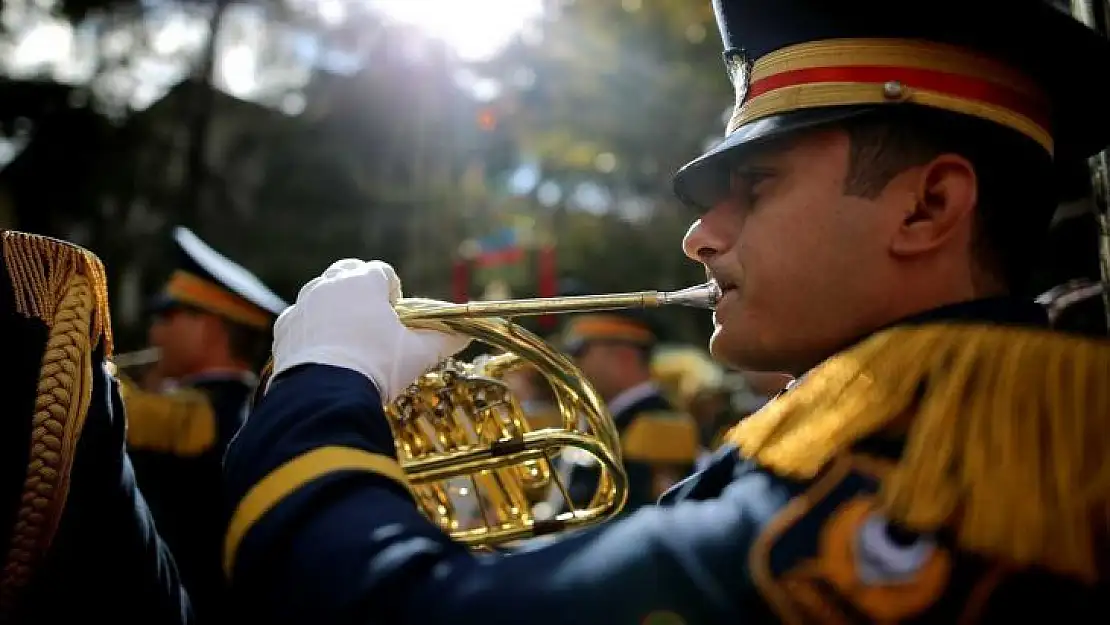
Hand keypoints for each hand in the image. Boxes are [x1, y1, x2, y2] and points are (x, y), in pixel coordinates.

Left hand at [270, 259, 471, 400]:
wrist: (324, 395)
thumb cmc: (377, 365)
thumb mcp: (418, 353)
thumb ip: (444, 339)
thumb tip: (467, 335)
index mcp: (363, 281)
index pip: (382, 272)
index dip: (392, 293)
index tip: (396, 317)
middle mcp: (329, 284)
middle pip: (347, 274)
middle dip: (360, 291)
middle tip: (371, 322)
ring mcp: (302, 304)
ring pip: (321, 295)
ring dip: (334, 309)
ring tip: (348, 341)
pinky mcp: (283, 328)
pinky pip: (301, 321)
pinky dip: (311, 331)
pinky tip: (324, 355)